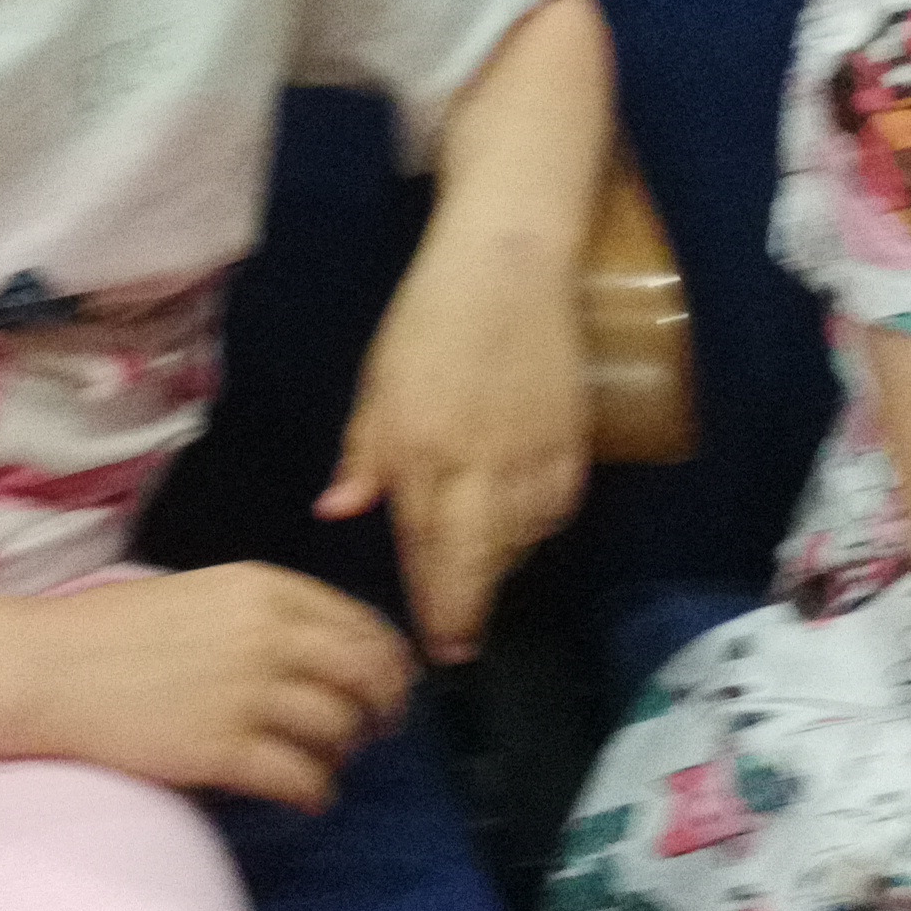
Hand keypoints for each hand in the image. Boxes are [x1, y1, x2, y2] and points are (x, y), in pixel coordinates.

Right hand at [10, 564, 415, 810]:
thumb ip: (260, 613)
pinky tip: (309, 798)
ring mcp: (247, 694)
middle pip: (365, 676)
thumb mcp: (198, 593)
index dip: (387, 661)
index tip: (391, 683)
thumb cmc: (108, 631)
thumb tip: (317, 650)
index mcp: (262, 589)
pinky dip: (316, 793)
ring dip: (345, 753)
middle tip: (378, 730)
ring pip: (339, 731)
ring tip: (331, 765)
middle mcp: (267, 636)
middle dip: (384, 708)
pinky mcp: (225, 750)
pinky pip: (301, 778)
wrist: (46, 670)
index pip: (360, 624)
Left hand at [318, 237, 586, 662]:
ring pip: (519, 543)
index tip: (432, 645)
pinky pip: (553, 512)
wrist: (511, 264)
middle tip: (458, 644)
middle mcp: (480, 466)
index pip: (427, 549)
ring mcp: (532, 458)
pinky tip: (515, 528)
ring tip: (478, 577)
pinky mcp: (572, 446)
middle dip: (466, 609)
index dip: (432, 604)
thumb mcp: (378, 382)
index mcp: (421, 449)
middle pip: (478, 563)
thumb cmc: (430, 318)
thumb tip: (338, 511)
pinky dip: (532, 530)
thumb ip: (363, 452)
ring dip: (497, 567)